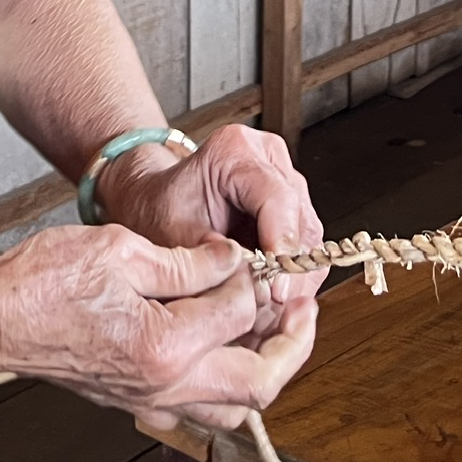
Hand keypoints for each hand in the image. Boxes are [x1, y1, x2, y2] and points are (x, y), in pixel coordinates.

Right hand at [0, 223, 315, 429]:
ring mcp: (149, 402)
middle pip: (260, 385)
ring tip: (271, 326)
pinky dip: (224, 380)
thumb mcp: (121, 250)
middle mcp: (163, 387)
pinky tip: (221, 342)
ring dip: (263, 369)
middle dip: (292, 345)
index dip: (253, 273)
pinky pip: (199, 406)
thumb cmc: (41, 282)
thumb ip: (188, 261)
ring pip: (233, 407)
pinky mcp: (136, 402)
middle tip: (301, 308)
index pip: (241, 312)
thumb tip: (235, 260)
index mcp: (163, 347)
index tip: (248, 250)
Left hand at [96, 125, 328, 331]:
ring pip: (308, 238)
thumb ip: (208, 258)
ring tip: (270, 311)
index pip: (277, 198)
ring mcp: (284, 179)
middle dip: (288, 271)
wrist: (152, 200)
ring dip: (293, 278)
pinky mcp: (291, 205)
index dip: (282, 247)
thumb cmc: (157, 208)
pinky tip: (272, 300)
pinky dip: (291, 276)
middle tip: (272, 311)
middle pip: (300, 220)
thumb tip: (253, 286)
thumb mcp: (171, 233)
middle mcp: (268, 158)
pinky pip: (304, 246)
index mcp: (236, 150)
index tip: (276, 289)